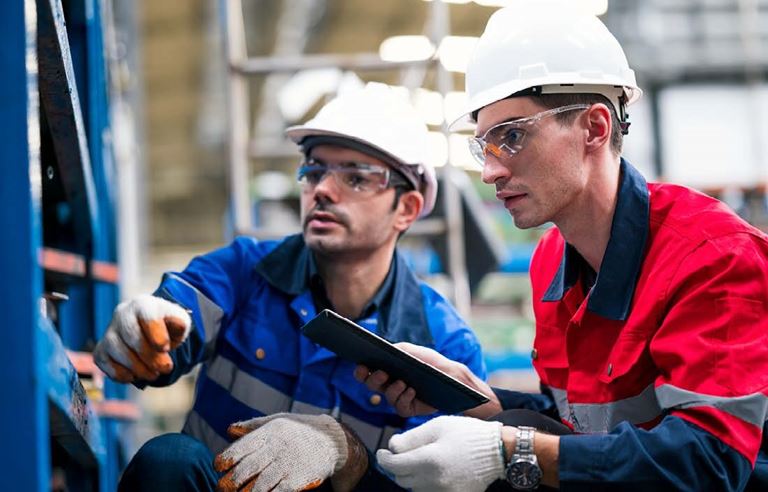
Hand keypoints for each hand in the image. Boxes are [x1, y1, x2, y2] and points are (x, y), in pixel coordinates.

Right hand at [93, 294, 190, 382]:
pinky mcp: (101, 349)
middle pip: (131, 335)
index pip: (147, 316)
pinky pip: (105, 362)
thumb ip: (180, 323)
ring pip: (116, 350)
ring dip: (138, 368)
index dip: (157, 335)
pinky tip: (135, 375)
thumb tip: (177, 325)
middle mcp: (122, 314)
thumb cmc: (166, 326)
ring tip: (153, 374)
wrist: (151, 332)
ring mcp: (109, 331)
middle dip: (149, 356)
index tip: (165, 348)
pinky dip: (121, 374)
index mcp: (143, 304)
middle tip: (165, 368)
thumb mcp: (179, 322)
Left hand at [214, 413, 361, 491]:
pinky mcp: (297, 480)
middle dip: (229, 483)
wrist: (332, 440)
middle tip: (223, 488)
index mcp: (268, 433)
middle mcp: (276, 448)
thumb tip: (230, 429)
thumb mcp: (278, 421)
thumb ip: (253, 426)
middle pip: (245, 470)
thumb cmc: (300, 430)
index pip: (239, 449)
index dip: (224, 460)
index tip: (219, 467)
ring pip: (258, 486)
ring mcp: (287, 465)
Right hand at [354, 342, 500, 417]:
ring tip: (402, 382)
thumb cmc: (434, 364)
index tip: (361, 365)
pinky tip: (411, 391)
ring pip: (386, 396)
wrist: (454, 379)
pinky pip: (400, 407)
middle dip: (373, 379)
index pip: (368, 371)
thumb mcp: (415, 352)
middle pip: (372, 385)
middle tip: (381, 373)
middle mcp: (391, 383)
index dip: (361, 370)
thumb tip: (385, 350)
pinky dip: (404, 398)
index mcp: (389, 369)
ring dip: (392, 389)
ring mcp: (400, 397)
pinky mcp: (410, 409)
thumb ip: (399, 350)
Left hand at [377, 415, 504, 491]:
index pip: (394, 465)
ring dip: (411, 475)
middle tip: (401, 454)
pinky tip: (433, 470)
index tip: (382, 452)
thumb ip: (411, 437)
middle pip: (401, 479)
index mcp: (429, 459)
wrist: (497, 451)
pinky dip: (425, 483)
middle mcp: (434, 480)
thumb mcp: (437, 426)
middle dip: (397, 466)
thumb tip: (392, 447)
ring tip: (422, 460)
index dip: (384, 458)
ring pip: (413, 487)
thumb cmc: (467, 434)